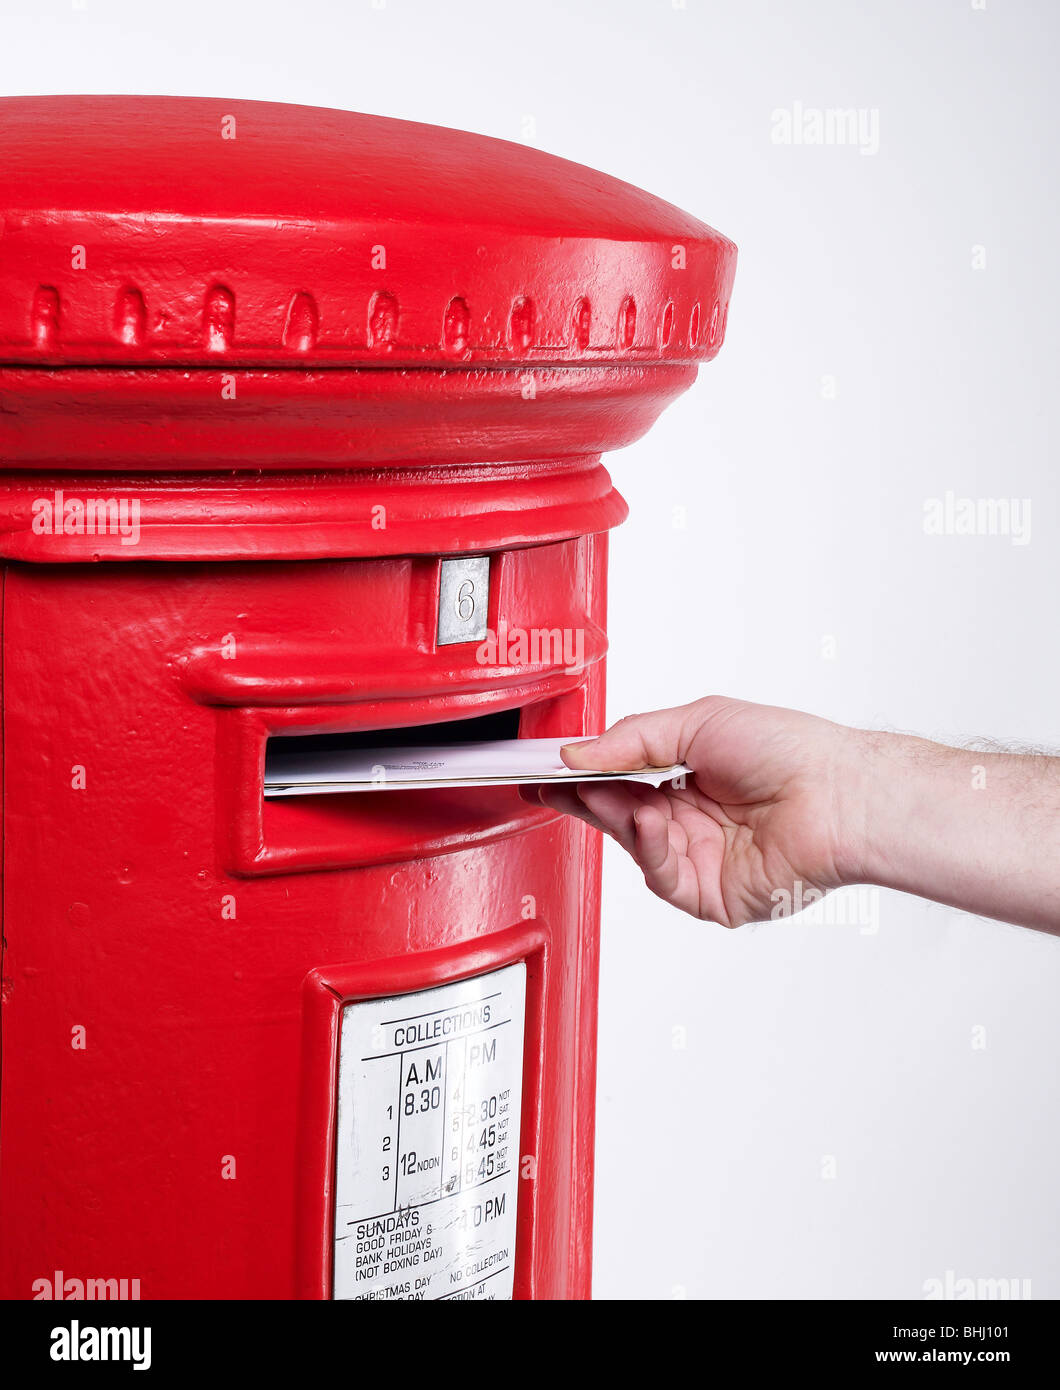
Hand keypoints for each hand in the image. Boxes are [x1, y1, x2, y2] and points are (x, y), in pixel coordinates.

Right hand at [524, 696, 863, 926]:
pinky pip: (662, 878)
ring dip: (617, 817)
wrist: (835, 794)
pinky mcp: (710, 894)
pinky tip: (653, 820)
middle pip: (618, 814)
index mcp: (688, 778)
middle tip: (550, 783)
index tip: (546, 768)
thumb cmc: (789, 751)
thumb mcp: (697, 723)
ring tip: (609, 792)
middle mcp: (692, 820)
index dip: (582, 775)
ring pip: (634, 846)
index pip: (619, 778)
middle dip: (583, 797)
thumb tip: (578, 754)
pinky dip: (649, 848)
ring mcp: (700, 858)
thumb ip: (631, 739)